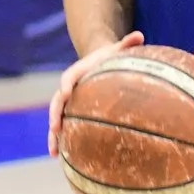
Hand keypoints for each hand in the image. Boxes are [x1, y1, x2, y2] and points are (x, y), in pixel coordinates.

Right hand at [47, 31, 142, 155]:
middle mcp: (69, 88)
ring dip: (53, 136)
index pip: (69, 77)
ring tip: (53, 152)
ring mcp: (68, 103)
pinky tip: (60, 158)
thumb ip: (127, 43)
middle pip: (57, 102)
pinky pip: (64, 129)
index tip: (67, 92)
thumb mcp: (118, 50)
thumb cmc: (110, 58)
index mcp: (78, 72)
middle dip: (55, 115)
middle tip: (54, 128)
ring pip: (56, 119)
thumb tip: (140, 35)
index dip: (67, 83)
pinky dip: (60, 142)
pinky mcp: (71, 114)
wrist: (98, 63)